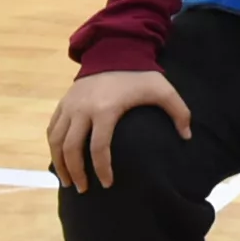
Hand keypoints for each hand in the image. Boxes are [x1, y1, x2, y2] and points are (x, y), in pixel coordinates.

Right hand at [48, 69, 191, 190]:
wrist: (114, 51)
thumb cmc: (140, 74)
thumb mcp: (163, 90)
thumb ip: (179, 112)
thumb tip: (187, 137)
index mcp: (106, 109)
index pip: (99, 147)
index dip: (102, 168)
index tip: (108, 183)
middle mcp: (82, 109)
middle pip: (71, 148)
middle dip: (77, 172)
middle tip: (84, 190)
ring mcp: (69, 106)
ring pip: (56, 141)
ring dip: (60, 163)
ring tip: (68, 181)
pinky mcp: (63, 103)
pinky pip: (52, 129)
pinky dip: (53, 147)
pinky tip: (60, 159)